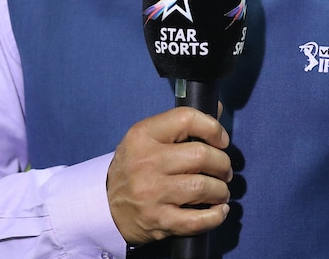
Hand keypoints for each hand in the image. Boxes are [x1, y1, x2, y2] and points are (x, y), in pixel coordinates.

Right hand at [106, 107, 232, 244]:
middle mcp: (146, 162)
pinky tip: (219, 211)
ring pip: (203, 187)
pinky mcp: (159, 220)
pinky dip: (216, 216)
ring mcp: (152, 193)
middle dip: (222, 164)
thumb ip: (181, 124)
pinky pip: (197, 220)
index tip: (221, 141)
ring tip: (220, 191)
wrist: (105, 207)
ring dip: (221, 190)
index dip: (213, 128)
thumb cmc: (134, 168)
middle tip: (223, 170)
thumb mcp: (147, 138)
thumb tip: (217, 107)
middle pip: (201, 155)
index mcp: (143, 136)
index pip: (186, 118)